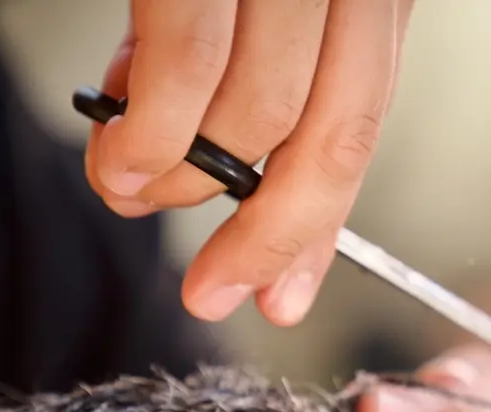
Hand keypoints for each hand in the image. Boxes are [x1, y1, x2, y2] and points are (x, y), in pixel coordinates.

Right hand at [86, 0, 412, 325]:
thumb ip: (231, 89)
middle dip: (265, 237)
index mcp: (366, 0)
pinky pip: (189, 64)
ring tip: (131, 189)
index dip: (315, 233)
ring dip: (188, 179)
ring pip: (261, 115)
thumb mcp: (238, 17)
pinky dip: (153, 130)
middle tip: (208, 287)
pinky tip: (124, 151)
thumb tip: (178, 184)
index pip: (356, 136)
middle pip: (330, 142)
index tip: (280, 302)